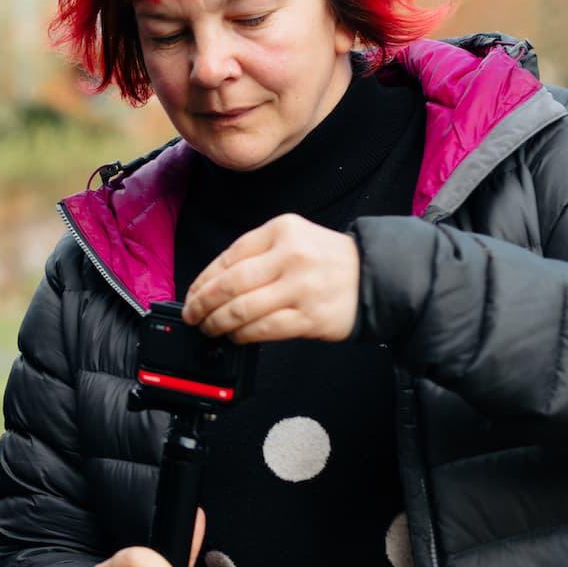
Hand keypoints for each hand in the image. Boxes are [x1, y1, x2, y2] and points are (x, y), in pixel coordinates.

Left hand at [181, 213, 359, 343]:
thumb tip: (211, 284)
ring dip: (218, 323)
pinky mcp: (310, 317)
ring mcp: (301, 288)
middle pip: (230, 284)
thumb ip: (256, 254)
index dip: (202, 279)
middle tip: (192, 315)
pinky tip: (236, 336)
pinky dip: (243, 335)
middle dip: (202, 304)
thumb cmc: (327, 259)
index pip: (229, 256)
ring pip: (243, 309)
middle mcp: (291, 256)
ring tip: (210, 328)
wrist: (375, 276)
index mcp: (282, 230)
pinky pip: (264, 329)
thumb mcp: (293, 238)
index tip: (191, 294)